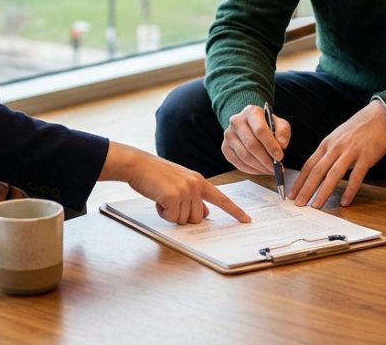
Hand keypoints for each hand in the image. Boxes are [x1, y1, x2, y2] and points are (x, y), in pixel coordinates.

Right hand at [99, 142, 251, 224]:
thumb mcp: (180, 183)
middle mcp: (196, 185)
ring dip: (171, 214)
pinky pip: (172, 218)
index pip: (222, 198)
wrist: (139, 165)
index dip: (234, 211)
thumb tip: (204, 213)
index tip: (246, 220)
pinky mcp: (174, 196)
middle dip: (183, 216)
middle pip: (198, 218)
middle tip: (170, 202)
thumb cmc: (156, 175)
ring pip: (185, 220)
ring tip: (162, 198)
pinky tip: (157, 199)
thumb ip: (193, 197)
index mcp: (199, 181)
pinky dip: (163, 213)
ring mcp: (186, 190)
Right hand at [221, 104, 289, 174]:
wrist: (250, 124)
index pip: (260, 130)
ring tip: (269, 170)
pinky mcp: (225, 147)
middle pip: (251, 145)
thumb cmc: (266, 125)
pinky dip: (250, 169)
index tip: (279, 157)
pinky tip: (260, 170)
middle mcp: (236, 121)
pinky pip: (237, 162)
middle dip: (265, 159)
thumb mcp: (279, 123)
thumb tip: (282, 144)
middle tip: (276, 168)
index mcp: (251, 112)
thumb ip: (283, 131)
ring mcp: (229, 134)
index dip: (270, 145)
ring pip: (244, 155)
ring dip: (259, 166)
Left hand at [290, 99, 385, 208]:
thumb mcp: (336, 137)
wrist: (378, 117)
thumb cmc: (357, 129)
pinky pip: (356, 176)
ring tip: (316, 205)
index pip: (309, 165)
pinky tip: (345, 201)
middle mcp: (335, 148)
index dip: (299, 181)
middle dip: (306, 189)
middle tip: (298, 203)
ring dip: (323, 191)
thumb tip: (317, 170)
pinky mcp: (366, 156)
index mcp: (326, 144)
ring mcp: (350, 152)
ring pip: (333, 174)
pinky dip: (350, 190)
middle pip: (317, 171)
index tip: (291, 194)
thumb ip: (327, 153)